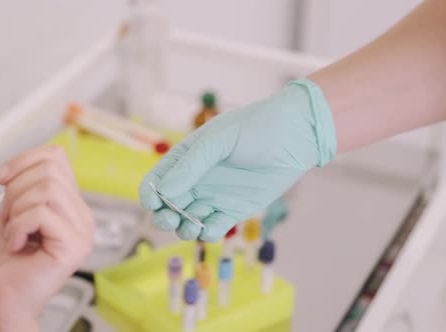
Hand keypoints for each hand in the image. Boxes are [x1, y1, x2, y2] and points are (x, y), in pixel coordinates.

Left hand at [0, 145, 94, 331]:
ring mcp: (82, 231)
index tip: (0, 179)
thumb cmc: (1, 270)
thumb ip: (21, 189)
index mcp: (69, 206)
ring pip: (48, 188)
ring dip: (17, 209)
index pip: (56, 157)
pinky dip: (17, 227)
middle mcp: (81, 216)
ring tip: (15, 234)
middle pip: (51, 169)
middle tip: (10, 219)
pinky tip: (18, 245)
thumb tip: (22, 168)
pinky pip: (41, 213)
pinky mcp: (75, 245)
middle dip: (16, 188)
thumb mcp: (8, 214)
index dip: (24, 160)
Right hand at [139, 79, 335, 241]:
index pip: (155, 181)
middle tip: (173, 218)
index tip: (154, 202)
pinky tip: (214, 226)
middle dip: (164, 217)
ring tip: (193, 224)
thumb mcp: (219, 140)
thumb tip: (164, 193)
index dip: (149, 195)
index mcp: (185, 158)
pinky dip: (208, 233)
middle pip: (167, 207)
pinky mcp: (233, 211)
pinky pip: (212, 228)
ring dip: (184, 229)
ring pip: (187, 222)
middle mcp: (195, 180)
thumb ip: (191, 165)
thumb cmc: (256, 128)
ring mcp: (213, 197)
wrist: (296, 136)